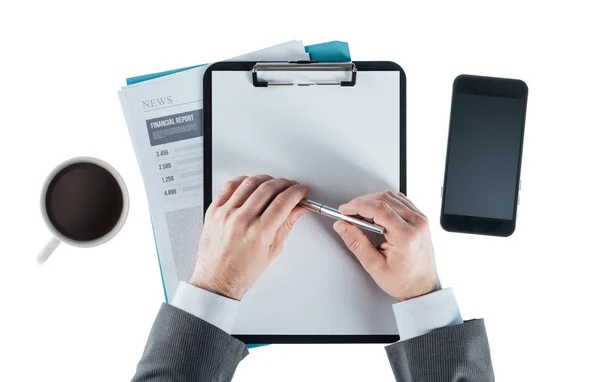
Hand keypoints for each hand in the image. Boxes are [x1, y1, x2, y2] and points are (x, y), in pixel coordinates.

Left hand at [189, 175, 308, 299]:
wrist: (217, 280)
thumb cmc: (242, 271)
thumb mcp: (272, 250)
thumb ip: (286, 225)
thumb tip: (298, 208)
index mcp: (259, 232)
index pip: (283, 201)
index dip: (297, 191)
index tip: (301, 189)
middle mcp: (241, 220)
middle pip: (269, 188)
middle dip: (285, 183)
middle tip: (290, 186)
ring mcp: (226, 214)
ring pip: (250, 183)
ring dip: (266, 179)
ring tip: (273, 184)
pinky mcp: (214, 211)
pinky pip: (229, 186)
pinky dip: (243, 180)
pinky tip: (250, 184)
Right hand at [333, 191, 439, 301]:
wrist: (422, 287)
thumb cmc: (404, 281)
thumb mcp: (375, 266)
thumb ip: (356, 243)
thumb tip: (343, 226)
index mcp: (407, 236)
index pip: (379, 208)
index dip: (358, 205)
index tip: (345, 209)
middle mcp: (417, 224)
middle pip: (385, 199)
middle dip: (363, 202)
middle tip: (349, 212)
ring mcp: (421, 220)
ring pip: (393, 197)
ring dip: (373, 200)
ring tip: (360, 213)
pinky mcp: (421, 219)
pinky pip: (401, 201)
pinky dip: (385, 202)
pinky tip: (376, 212)